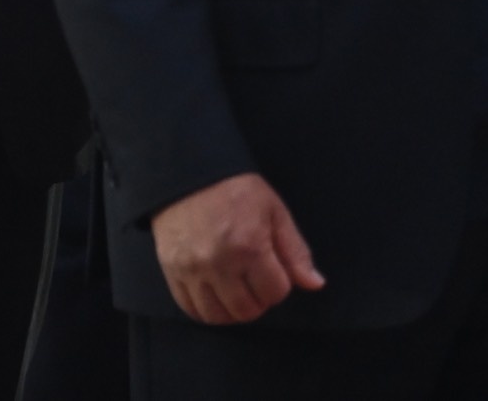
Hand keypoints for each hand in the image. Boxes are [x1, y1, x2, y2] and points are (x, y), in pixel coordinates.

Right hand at [149, 172, 326, 324]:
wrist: (188, 170)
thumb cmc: (235, 189)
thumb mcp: (274, 211)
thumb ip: (295, 251)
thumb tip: (315, 284)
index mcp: (249, 247)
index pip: (275, 293)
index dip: (279, 285)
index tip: (272, 270)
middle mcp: (219, 263)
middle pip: (246, 311)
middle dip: (257, 301)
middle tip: (254, 282)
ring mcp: (192, 268)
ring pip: (217, 316)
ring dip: (231, 310)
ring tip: (234, 291)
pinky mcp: (171, 269)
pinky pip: (189, 308)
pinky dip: (204, 309)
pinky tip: (213, 294)